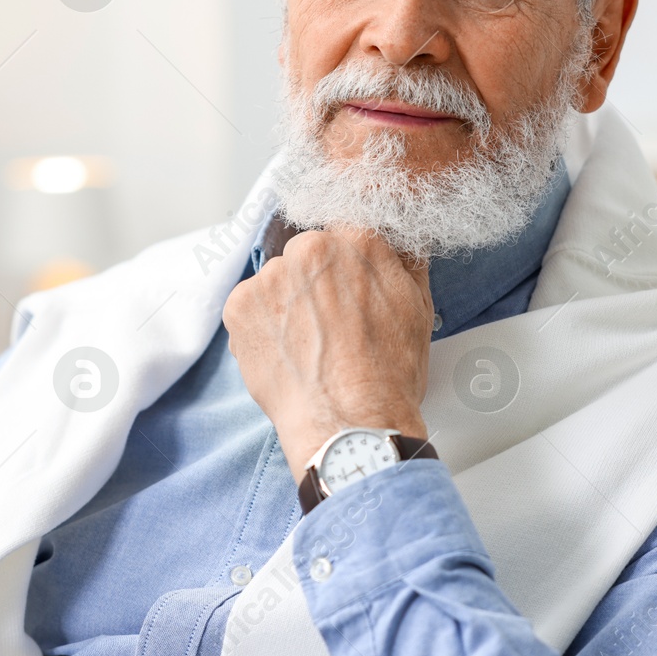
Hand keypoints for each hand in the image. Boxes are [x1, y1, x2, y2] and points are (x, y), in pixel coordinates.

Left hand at [222, 226, 432, 475]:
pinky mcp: (239, 306)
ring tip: (309, 344)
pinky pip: (250, 305)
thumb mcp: (417, 308)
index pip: (346, 231)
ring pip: (277, 280)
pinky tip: (287, 352)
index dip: (347, 263)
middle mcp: (309, 249)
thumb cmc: (388, 376)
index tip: (346, 285)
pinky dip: (262, 325)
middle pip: (308, 253)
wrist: (349, 424)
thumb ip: (406, 261)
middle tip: (331, 324)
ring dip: (287, 302)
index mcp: (358, 240)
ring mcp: (270, 276)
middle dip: (316, 281)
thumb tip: (402, 238)